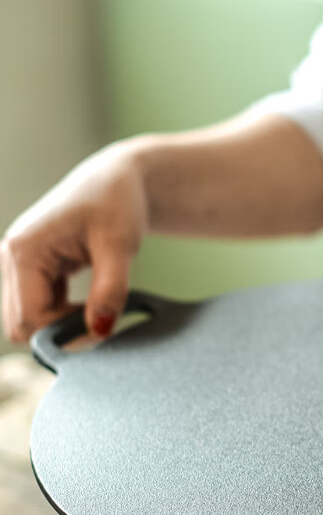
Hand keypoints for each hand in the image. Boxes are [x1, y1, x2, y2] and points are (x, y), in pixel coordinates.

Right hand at [1, 141, 146, 342]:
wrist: (117, 182)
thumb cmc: (116, 204)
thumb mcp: (120, 246)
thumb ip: (110, 290)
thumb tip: (100, 330)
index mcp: (23, 250)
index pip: (29, 318)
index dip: (65, 332)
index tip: (102, 326)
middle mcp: (11, 257)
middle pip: (20, 323)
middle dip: (59, 331)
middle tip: (100, 320)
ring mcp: (16, 263)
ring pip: (27, 318)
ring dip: (60, 323)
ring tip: (96, 307)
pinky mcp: (28, 269)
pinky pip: (37, 307)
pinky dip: (61, 313)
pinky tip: (87, 303)